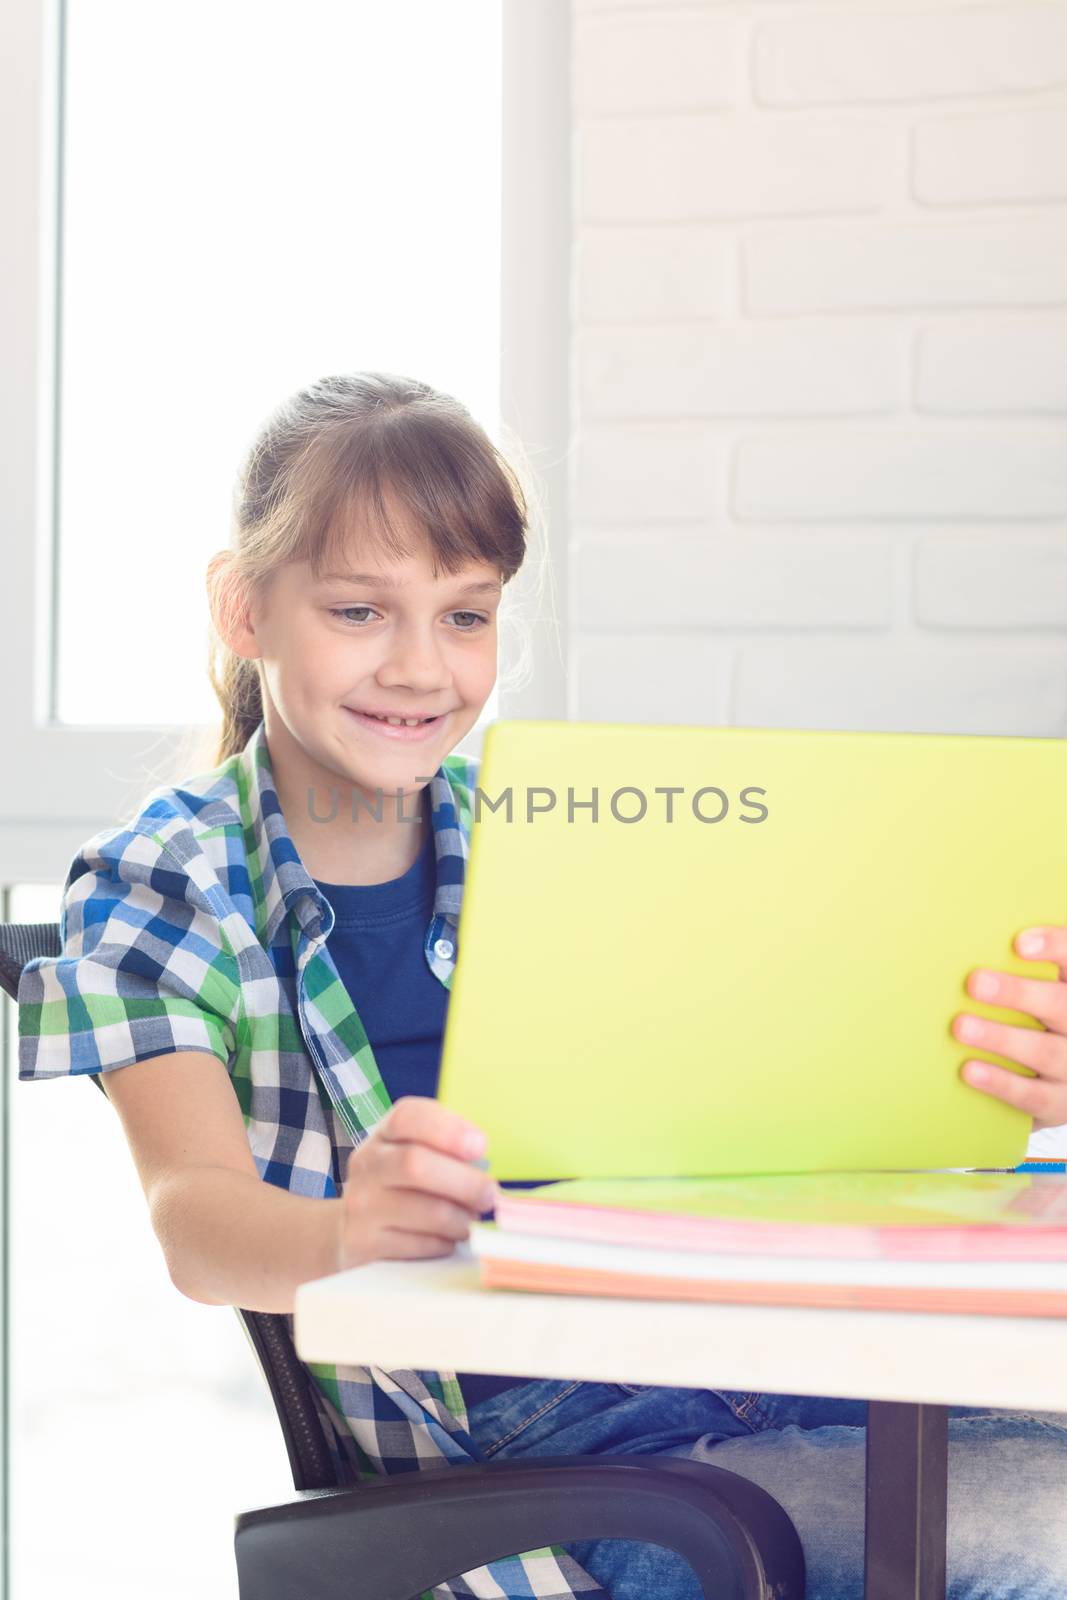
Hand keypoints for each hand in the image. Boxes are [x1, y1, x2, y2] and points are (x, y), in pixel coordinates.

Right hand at [336, 1096, 496, 1269]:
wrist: (352, 1229)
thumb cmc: (402, 1186)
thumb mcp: (417, 1154)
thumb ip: (448, 1151)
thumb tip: (483, 1169)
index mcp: (385, 1133)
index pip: (407, 1117)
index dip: (448, 1129)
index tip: (480, 1146)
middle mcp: (367, 1164)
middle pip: (416, 1164)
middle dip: (465, 1182)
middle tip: (489, 1194)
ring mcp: (362, 1205)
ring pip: (429, 1211)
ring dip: (462, 1219)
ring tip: (470, 1219)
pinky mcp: (365, 1243)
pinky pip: (423, 1245)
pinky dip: (446, 1243)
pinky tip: (445, 1237)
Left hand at [952, 927, 1066, 1131]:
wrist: (1061, 1079)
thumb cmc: (1038, 1021)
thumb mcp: (1038, 994)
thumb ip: (1016, 973)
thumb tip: (961, 944)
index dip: (1054, 946)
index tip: (1020, 943)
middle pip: (1059, 1005)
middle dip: (1018, 993)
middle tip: (976, 983)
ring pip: (1045, 1051)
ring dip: (1001, 1038)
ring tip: (962, 1026)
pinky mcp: (1060, 1103)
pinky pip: (1033, 1095)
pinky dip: (1001, 1082)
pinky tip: (970, 1070)